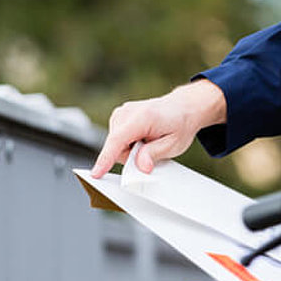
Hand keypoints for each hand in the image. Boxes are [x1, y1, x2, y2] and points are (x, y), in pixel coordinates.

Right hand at [90, 79, 225, 177]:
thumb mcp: (174, 144)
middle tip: (152, 149)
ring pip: (116, 145)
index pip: (117, 140)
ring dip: (131, 149)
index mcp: (142, 117)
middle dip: (131, 156)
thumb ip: (154, 155)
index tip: (97, 173)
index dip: (106, 159)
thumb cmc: (180, 123)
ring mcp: (121, 112)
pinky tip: (143, 137)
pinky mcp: (119, 116)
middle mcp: (127, 112)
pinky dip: (130, 143)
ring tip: (150, 141)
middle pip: (116, 147)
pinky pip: (118, 140)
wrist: (183, 108)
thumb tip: (140, 167)